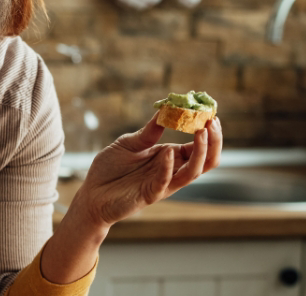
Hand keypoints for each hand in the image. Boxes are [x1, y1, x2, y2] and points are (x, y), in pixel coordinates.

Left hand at [69, 116, 223, 227]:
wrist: (91, 194)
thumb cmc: (110, 169)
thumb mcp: (129, 143)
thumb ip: (148, 132)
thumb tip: (165, 111)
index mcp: (170, 157)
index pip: (198, 146)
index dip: (207, 132)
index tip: (211, 113)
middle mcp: (171, 171)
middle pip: (205, 160)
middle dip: (213, 142)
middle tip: (212, 123)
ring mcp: (163, 184)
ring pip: (193, 173)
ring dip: (200, 153)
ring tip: (201, 132)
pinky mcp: (149, 195)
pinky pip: (164, 182)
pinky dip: (168, 168)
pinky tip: (168, 152)